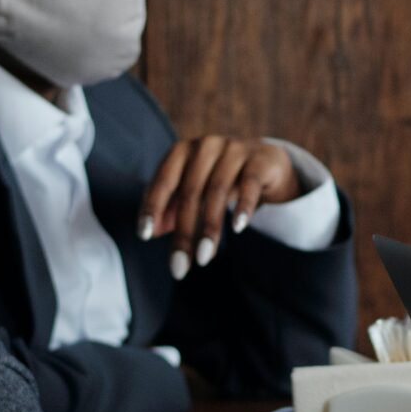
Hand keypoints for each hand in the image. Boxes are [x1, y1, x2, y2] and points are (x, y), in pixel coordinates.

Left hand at [138, 137, 302, 277]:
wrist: (266, 162)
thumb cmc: (220, 178)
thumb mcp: (194, 191)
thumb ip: (171, 209)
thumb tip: (151, 232)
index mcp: (183, 151)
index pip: (163, 180)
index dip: (153, 207)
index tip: (145, 235)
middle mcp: (206, 146)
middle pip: (190, 192)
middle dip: (183, 232)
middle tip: (179, 265)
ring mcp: (234, 149)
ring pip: (217, 191)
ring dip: (209, 228)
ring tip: (204, 258)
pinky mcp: (260, 160)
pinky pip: (249, 184)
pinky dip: (243, 207)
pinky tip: (238, 228)